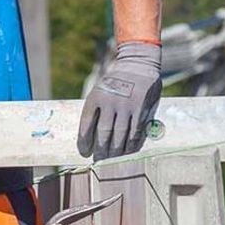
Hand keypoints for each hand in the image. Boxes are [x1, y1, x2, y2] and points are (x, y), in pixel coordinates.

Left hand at [80, 40, 163, 157]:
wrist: (138, 63)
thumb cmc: (116, 81)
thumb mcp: (101, 89)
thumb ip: (96, 109)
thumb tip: (88, 135)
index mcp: (96, 97)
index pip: (86, 124)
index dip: (84, 141)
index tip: (84, 152)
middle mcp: (110, 101)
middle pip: (103, 133)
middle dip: (101, 150)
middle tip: (99, 160)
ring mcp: (126, 105)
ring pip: (120, 135)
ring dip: (116, 150)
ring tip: (112, 159)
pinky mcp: (141, 108)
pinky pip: (135, 131)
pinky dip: (131, 144)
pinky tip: (128, 150)